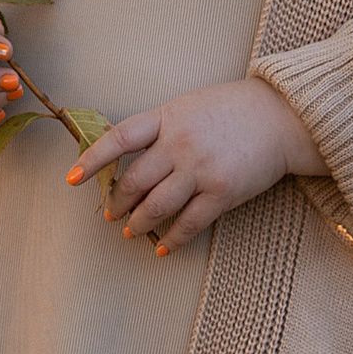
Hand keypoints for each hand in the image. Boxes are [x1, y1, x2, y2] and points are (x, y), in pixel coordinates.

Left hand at [68, 77, 318, 255]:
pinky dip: (173, 239)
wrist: (281, 117)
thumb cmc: (231, 109)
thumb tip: (127, 153)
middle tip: (111, 212)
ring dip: (139, 223)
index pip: (119, 139)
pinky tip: (163, 247)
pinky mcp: (222, 193)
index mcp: (167, 117)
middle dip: (118, 201)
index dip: (92, 160)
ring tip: (131, 230)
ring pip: (156, 206)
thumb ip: (160, 127)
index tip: (71, 179)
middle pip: (134, 180)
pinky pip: (189, 223)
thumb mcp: (188, 106)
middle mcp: (180, 144)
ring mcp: (201, 169)